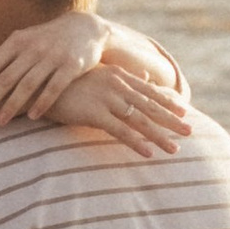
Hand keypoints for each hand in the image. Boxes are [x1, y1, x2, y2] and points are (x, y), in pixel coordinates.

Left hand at [0, 8, 108, 123]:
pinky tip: (31, 117)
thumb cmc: (45, 40)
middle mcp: (34, 48)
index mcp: (18, 41)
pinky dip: (42, 103)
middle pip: (7, 77)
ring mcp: (53, 57)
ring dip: (12, 105)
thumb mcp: (19, 44)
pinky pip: (54, 88)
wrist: (86, 28)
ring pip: (28, 84)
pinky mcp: (72, 66)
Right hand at [53, 59, 191, 157]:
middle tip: (190, 131)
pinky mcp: (94, 113)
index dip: (167, 102)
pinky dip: (135, 143)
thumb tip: (144, 75)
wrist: (39, 84)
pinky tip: (148, 153)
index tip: (184, 112)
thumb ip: (123, 77)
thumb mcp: (98, 75)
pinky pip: (119, 131)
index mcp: (118, 76)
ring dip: (159, 136)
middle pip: (150, 106)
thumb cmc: (67, 81)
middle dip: (172, 120)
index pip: (149, 91)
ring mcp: (106, 99)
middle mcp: (116, 85)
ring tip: (174, 149)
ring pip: (139, 121)